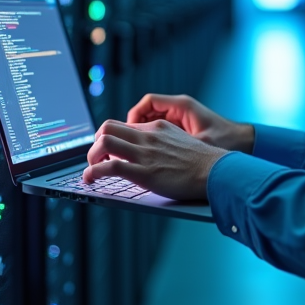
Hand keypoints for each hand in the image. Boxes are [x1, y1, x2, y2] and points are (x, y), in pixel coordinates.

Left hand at [82, 119, 228, 200]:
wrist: (215, 171)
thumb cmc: (203, 162)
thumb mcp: (181, 141)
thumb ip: (164, 142)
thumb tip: (154, 152)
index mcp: (157, 128)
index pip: (123, 125)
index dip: (110, 137)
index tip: (108, 150)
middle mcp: (148, 137)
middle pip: (107, 127)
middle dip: (95, 142)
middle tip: (96, 157)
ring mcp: (145, 154)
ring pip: (104, 143)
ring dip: (91, 156)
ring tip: (90, 169)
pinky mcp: (144, 172)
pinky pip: (109, 168)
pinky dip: (93, 172)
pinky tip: (89, 179)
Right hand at [126, 93, 254, 153]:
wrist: (244, 143)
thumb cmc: (226, 141)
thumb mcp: (201, 143)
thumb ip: (178, 144)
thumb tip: (155, 151)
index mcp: (183, 106)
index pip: (149, 102)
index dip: (134, 116)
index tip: (127, 132)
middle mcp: (180, 109)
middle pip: (147, 111)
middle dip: (134, 126)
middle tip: (125, 143)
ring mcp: (181, 118)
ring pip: (152, 121)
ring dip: (142, 134)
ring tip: (134, 150)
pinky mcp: (183, 128)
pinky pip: (160, 129)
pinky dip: (152, 139)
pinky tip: (149, 154)